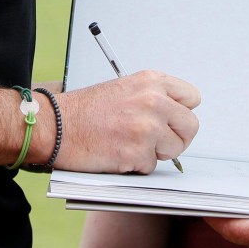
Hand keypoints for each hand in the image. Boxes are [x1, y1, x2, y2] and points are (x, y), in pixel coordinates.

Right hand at [57, 70, 199, 172]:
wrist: (56, 125)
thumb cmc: (86, 109)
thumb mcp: (126, 88)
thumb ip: (154, 97)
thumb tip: (176, 114)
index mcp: (153, 81)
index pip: (192, 98)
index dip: (181, 113)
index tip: (172, 121)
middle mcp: (154, 101)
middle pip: (190, 126)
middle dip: (176, 137)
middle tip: (158, 142)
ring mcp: (147, 127)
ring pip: (173, 149)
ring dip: (155, 153)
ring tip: (131, 145)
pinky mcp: (136, 152)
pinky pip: (151, 166)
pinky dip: (136, 166)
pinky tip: (118, 154)